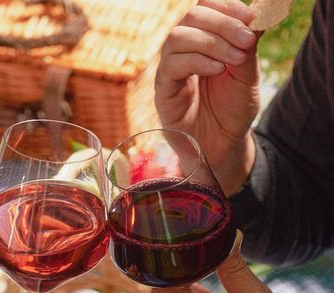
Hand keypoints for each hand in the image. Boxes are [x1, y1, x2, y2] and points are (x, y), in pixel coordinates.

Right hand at [155, 0, 259, 194]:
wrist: (223, 147)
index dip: (226, 6)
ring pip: (178, 37)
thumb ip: (249, 46)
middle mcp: (182, 51)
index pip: (205, 7)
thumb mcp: (247, 76)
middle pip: (190, 16)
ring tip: (235, 58)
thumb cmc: (232, 111)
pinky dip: (197, 61)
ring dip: (211, 42)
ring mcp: (170, 71)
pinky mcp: (163, 92)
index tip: (251, 17)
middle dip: (222, 23)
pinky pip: (171, 66)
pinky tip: (218, 70)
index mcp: (202, 41)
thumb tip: (260, 13)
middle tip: (246, 38)